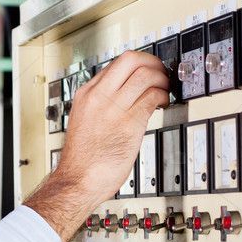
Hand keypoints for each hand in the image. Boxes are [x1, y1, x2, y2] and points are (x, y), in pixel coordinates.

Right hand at [24, 50, 169, 241]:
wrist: (77, 180)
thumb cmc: (81, 159)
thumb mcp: (85, 121)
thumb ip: (101, 106)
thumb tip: (124, 98)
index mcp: (86, 94)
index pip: (116, 64)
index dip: (138, 63)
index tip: (147, 70)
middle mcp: (99, 97)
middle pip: (131, 60)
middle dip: (153, 62)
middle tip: (161, 72)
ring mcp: (114, 108)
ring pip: (146, 75)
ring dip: (162, 79)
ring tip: (165, 89)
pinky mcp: (129, 123)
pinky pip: (153, 97)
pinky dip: (163, 95)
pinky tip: (163, 102)